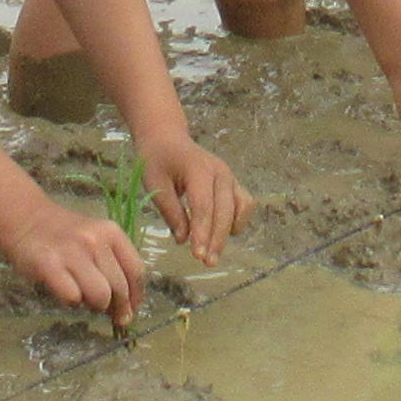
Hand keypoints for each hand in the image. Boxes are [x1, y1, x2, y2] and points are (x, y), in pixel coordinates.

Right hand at [2, 196, 148, 323]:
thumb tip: (125, 307)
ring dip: (93, 305)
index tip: (131, 310)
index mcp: (112, 233)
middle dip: (115, 307)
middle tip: (104, 309)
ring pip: (100, 296)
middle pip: (120, 288)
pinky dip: (71, 301)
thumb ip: (112, 265)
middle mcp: (95, 240)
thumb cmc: (64, 235)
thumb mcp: (95, 239)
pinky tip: (64, 291)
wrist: (26, 218)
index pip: (136, 272)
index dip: (136, 297)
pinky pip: (72, 297)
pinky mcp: (50, 266)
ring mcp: (72, 252)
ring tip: (82, 296)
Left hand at [145, 137, 249, 263]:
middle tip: (207, 262)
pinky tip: (222, 233)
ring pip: (241, 208)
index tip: (197, 255)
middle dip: (217, 239)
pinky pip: (245, 204)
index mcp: (198, 169)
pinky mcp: (233, 183)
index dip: (202, 233)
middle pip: (225, 211)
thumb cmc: (157, 160)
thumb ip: (170, 212)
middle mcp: (220, 172)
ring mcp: (230, 177)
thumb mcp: (155, 184)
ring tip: (213, 251)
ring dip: (229, 232)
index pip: (204, 207)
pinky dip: (238, 221)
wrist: (167, 138)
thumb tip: (183, 240)